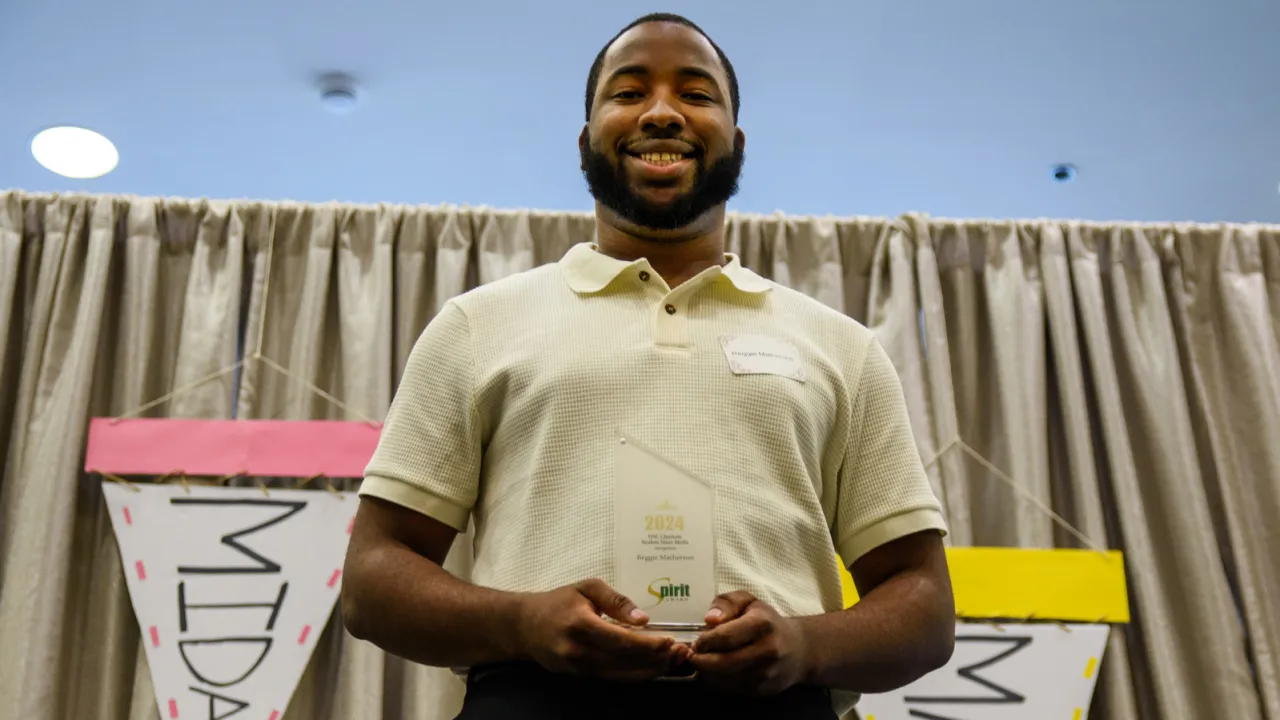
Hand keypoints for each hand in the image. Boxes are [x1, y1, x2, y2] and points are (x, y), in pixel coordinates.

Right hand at [514, 578, 688, 681]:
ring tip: (672, 662)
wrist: (524, 626)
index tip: (671, 641)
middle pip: (624, 662)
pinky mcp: (579, 677)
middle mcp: (578, 651)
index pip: (621, 640)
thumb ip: (616, 601)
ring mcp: (577, 668)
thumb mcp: (587, 588)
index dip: (648, 644)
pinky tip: (651, 667)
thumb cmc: (558, 601)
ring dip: (650, 671)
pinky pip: (612, 677)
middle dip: (656, 660)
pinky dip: (634, 674)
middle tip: (681, 653)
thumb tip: (644, 619)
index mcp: (580, 624)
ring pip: (621, 675)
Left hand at [689, 591, 809, 694]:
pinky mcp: (763, 690)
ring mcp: (766, 673)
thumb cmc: (767, 621)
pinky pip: (731, 689)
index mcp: (762, 624)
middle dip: (700, 660)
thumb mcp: (748, 602)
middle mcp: (767, 650)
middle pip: (722, 662)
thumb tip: (710, 619)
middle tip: (692, 655)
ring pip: (724, 679)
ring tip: (702, 662)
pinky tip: (716, 672)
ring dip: (706, 673)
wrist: (799, 649)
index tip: (696, 641)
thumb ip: (726, 603)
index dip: (705, 641)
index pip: (726, 636)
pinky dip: (717, 682)